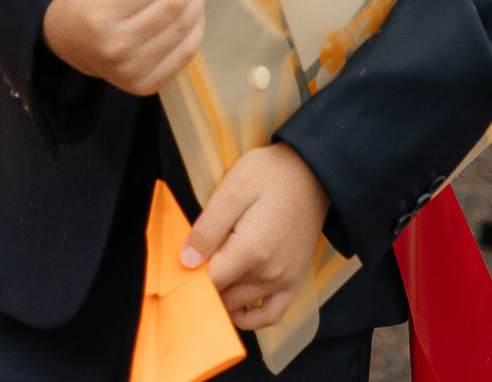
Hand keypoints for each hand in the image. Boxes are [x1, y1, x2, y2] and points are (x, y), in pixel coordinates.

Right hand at [41, 0, 211, 95]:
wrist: (69, 44)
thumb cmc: (87, 0)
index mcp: (100, 14)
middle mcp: (116, 46)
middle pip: (172, 6)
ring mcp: (131, 70)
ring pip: (182, 29)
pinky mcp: (144, 85)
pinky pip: (184, 53)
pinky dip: (196, 27)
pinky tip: (198, 7)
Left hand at [180, 144, 330, 329]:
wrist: (313, 172)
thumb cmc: (270, 174)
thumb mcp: (233, 189)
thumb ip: (209, 228)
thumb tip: (186, 261)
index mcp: (250, 250)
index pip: (209, 281)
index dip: (188, 275)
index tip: (179, 264)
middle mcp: (269, 272)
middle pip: (223, 295)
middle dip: (203, 284)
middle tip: (192, 264)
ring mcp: (283, 279)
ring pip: (241, 304)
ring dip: (222, 296)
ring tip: (210, 275)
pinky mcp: (293, 279)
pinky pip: (271, 314)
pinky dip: (251, 318)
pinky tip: (236, 307)